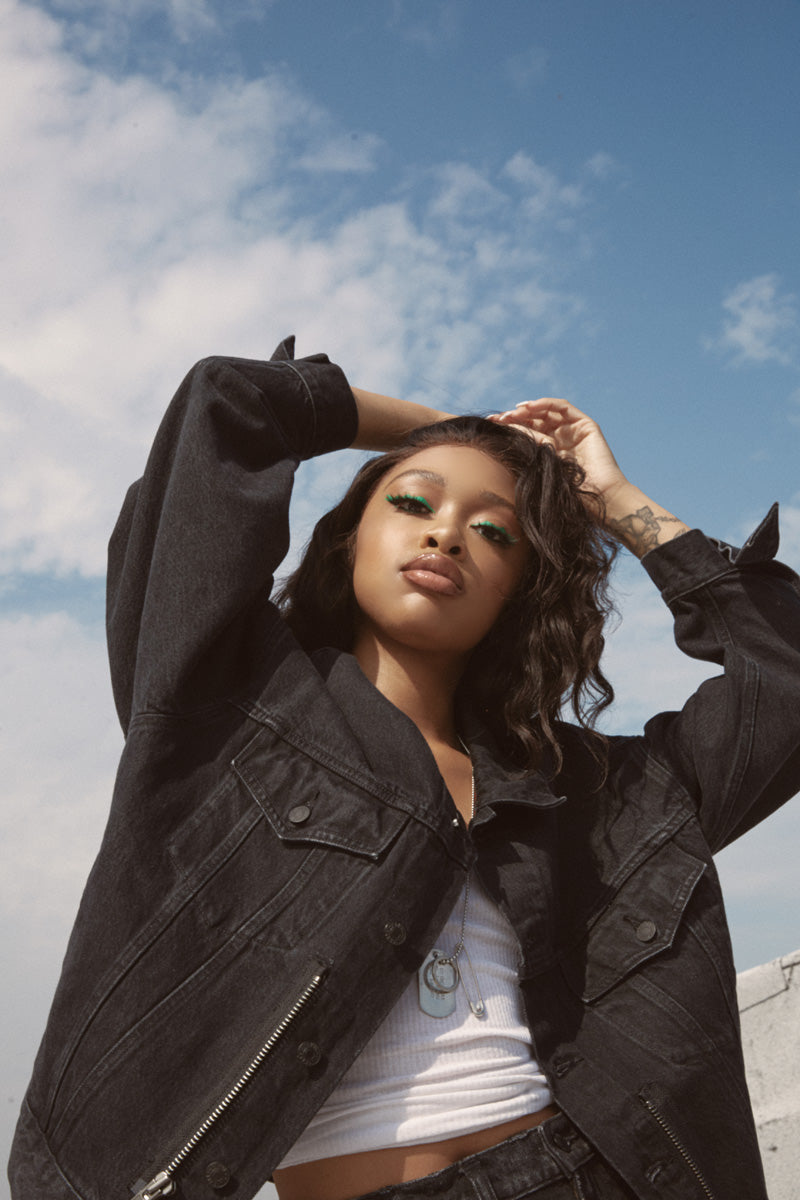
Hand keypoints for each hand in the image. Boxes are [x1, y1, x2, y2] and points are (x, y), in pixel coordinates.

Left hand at [488, 398, 627, 501]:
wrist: (599, 497)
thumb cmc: (569, 494)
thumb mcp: (540, 469)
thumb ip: (527, 452)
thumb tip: (502, 439)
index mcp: (550, 451)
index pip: (527, 432)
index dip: (510, 427)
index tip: (490, 426)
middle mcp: (561, 438)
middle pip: (534, 420)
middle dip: (514, 417)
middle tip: (497, 419)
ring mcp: (573, 430)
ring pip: (547, 412)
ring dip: (528, 409)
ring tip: (512, 413)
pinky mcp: (585, 425)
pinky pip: (563, 408)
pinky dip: (545, 404)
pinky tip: (528, 407)